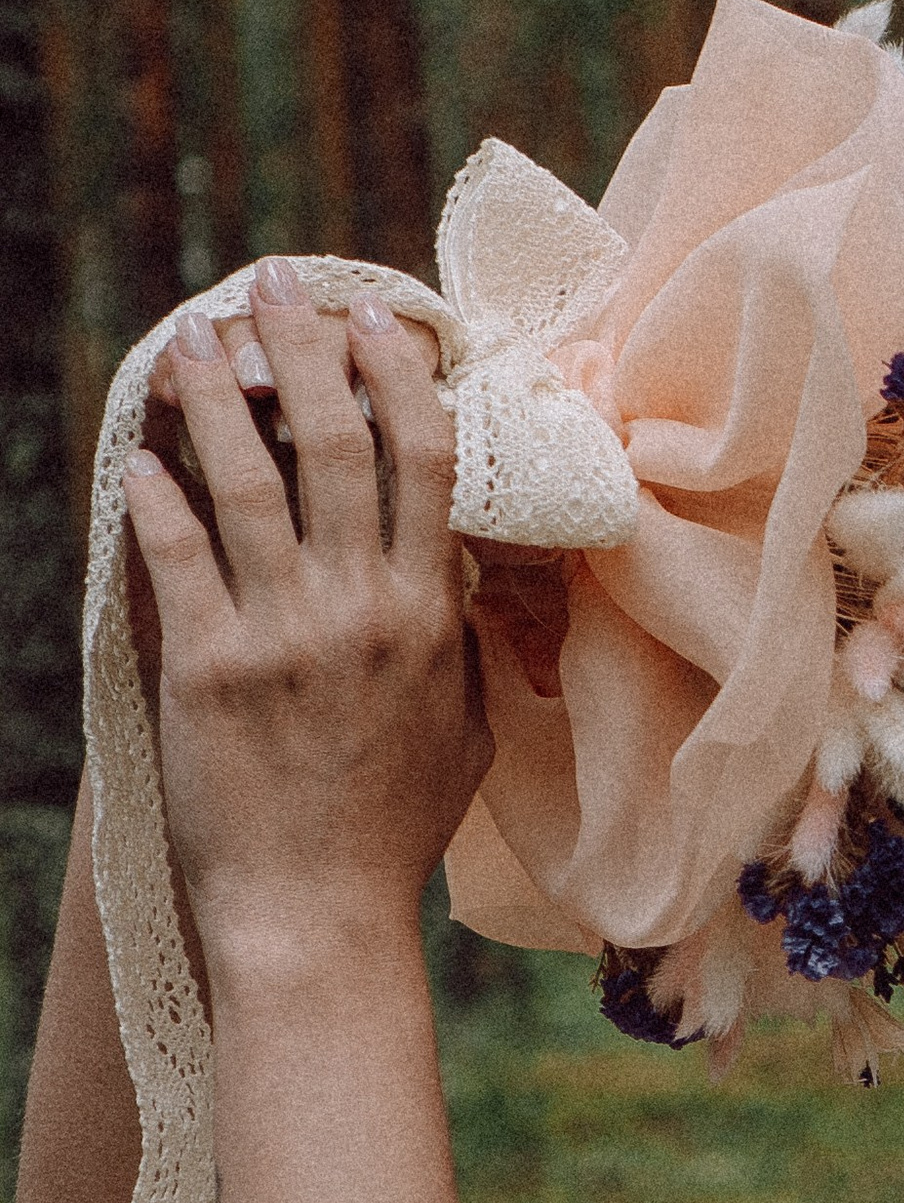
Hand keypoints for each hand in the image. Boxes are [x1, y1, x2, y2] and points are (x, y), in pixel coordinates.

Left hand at [123, 262, 491, 981]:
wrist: (318, 916)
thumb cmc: (391, 832)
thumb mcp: (463, 732)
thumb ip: (460, 644)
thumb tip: (457, 577)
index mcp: (429, 615)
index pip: (426, 462)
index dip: (400, 378)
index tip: (380, 319)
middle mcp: (364, 610)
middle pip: (339, 445)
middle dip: (307, 351)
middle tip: (277, 286)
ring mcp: (286, 638)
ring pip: (250, 485)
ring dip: (218, 401)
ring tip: (194, 341)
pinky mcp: (211, 672)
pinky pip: (180, 561)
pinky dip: (160, 500)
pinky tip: (141, 456)